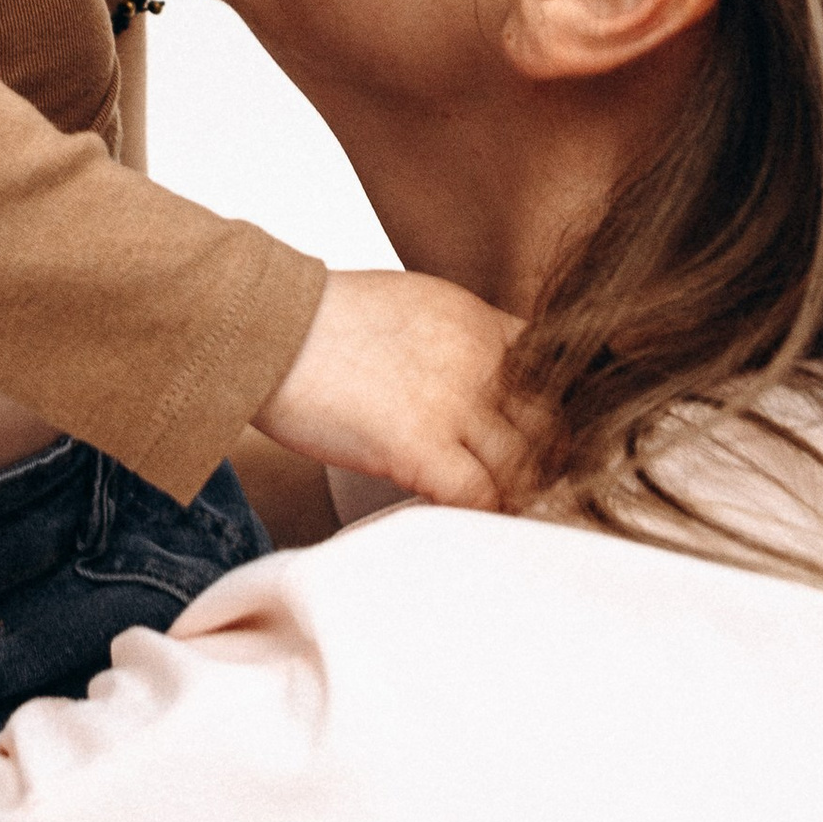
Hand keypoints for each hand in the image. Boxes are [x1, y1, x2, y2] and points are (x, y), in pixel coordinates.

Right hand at [254, 269, 533, 513]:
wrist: (266, 327)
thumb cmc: (321, 319)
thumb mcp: (413, 304)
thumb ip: (458, 339)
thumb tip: (476, 381)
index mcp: (478, 321)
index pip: (555, 371)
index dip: (556, 411)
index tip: (543, 439)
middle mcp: (478, 359)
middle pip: (552, 422)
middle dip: (548, 459)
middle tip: (532, 486)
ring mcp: (453, 403)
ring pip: (524, 464)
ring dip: (516, 493)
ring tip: (498, 511)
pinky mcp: (418, 446)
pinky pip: (479, 495)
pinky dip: (479, 513)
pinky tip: (462, 518)